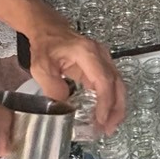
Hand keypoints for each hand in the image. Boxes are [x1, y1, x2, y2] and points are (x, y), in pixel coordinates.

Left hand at [26, 16, 126, 135]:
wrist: (49, 29)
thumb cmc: (46, 46)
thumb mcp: (41, 67)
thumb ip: (52, 87)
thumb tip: (65, 106)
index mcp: (87, 53)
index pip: (103, 80)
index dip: (105, 102)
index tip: (101, 120)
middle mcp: (101, 55)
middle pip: (117, 84)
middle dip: (116, 109)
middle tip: (109, 129)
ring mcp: (104, 59)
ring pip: (118, 85)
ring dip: (116, 107)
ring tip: (109, 126)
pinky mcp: (102, 66)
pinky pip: (111, 85)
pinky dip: (111, 101)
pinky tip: (106, 115)